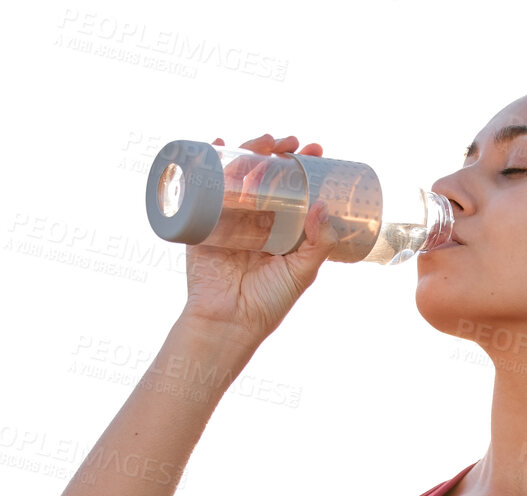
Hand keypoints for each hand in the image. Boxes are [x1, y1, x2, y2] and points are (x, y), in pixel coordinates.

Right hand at [179, 133, 339, 341]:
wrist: (228, 322)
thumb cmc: (268, 303)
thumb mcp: (302, 272)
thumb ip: (317, 243)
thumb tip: (323, 205)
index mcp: (279, 230)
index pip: (292, 189)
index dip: (304, 168)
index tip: (317, 150)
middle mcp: (254, 220)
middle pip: (264, 175)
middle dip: (278, 153)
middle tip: (292, 143)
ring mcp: (228, 218)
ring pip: (238, 175)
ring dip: (250, 151)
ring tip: (265, 142)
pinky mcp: (203, 222)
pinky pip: (204, 188)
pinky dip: (209, 162)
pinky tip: (219, 144)